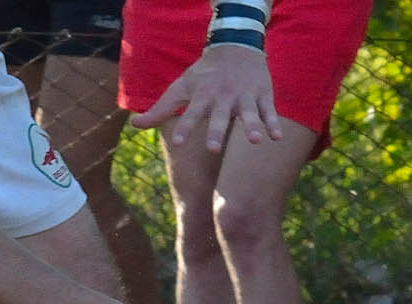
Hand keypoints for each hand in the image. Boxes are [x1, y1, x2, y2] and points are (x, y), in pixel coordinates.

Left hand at [130, 44, 280, 150]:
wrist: (235, 46)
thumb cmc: (204, 74)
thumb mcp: (181, 87)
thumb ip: (160, 109)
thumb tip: (134, 124)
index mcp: (202, 96)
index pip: (191, 114)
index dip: (185, 128)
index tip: (179, 143)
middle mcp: (222, 97)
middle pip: (219, 116)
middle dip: (217, 131)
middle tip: (213, 148)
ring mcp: (244, 96)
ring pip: (248, 113)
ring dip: (251, 126)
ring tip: (255, 140)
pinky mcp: (262, 95)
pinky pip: (269, 111)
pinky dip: (273, 123)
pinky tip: (277, 137)